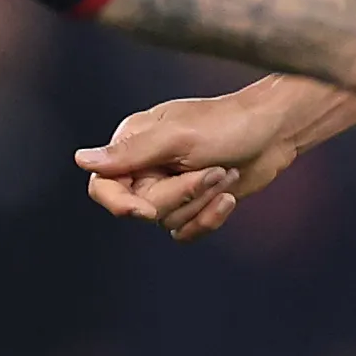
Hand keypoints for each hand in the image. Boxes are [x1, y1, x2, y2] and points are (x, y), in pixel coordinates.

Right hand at [75, 80, 312, 242]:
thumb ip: (130, 153)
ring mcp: (168, 187)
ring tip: (225, 173)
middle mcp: (145, 167)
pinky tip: (229, 198)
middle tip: (214, 171)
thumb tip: (81, 160)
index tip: (145, 211)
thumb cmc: (227, 124)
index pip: (103, 185)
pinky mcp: (191, 204)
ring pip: (167, 221)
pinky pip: (185, 231)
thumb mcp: (177, 137)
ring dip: (202, 201)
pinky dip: (209, 218)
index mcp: (133, 143)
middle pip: (142, 208)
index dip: (119, 203)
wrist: (274, 132)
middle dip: (182, 195)